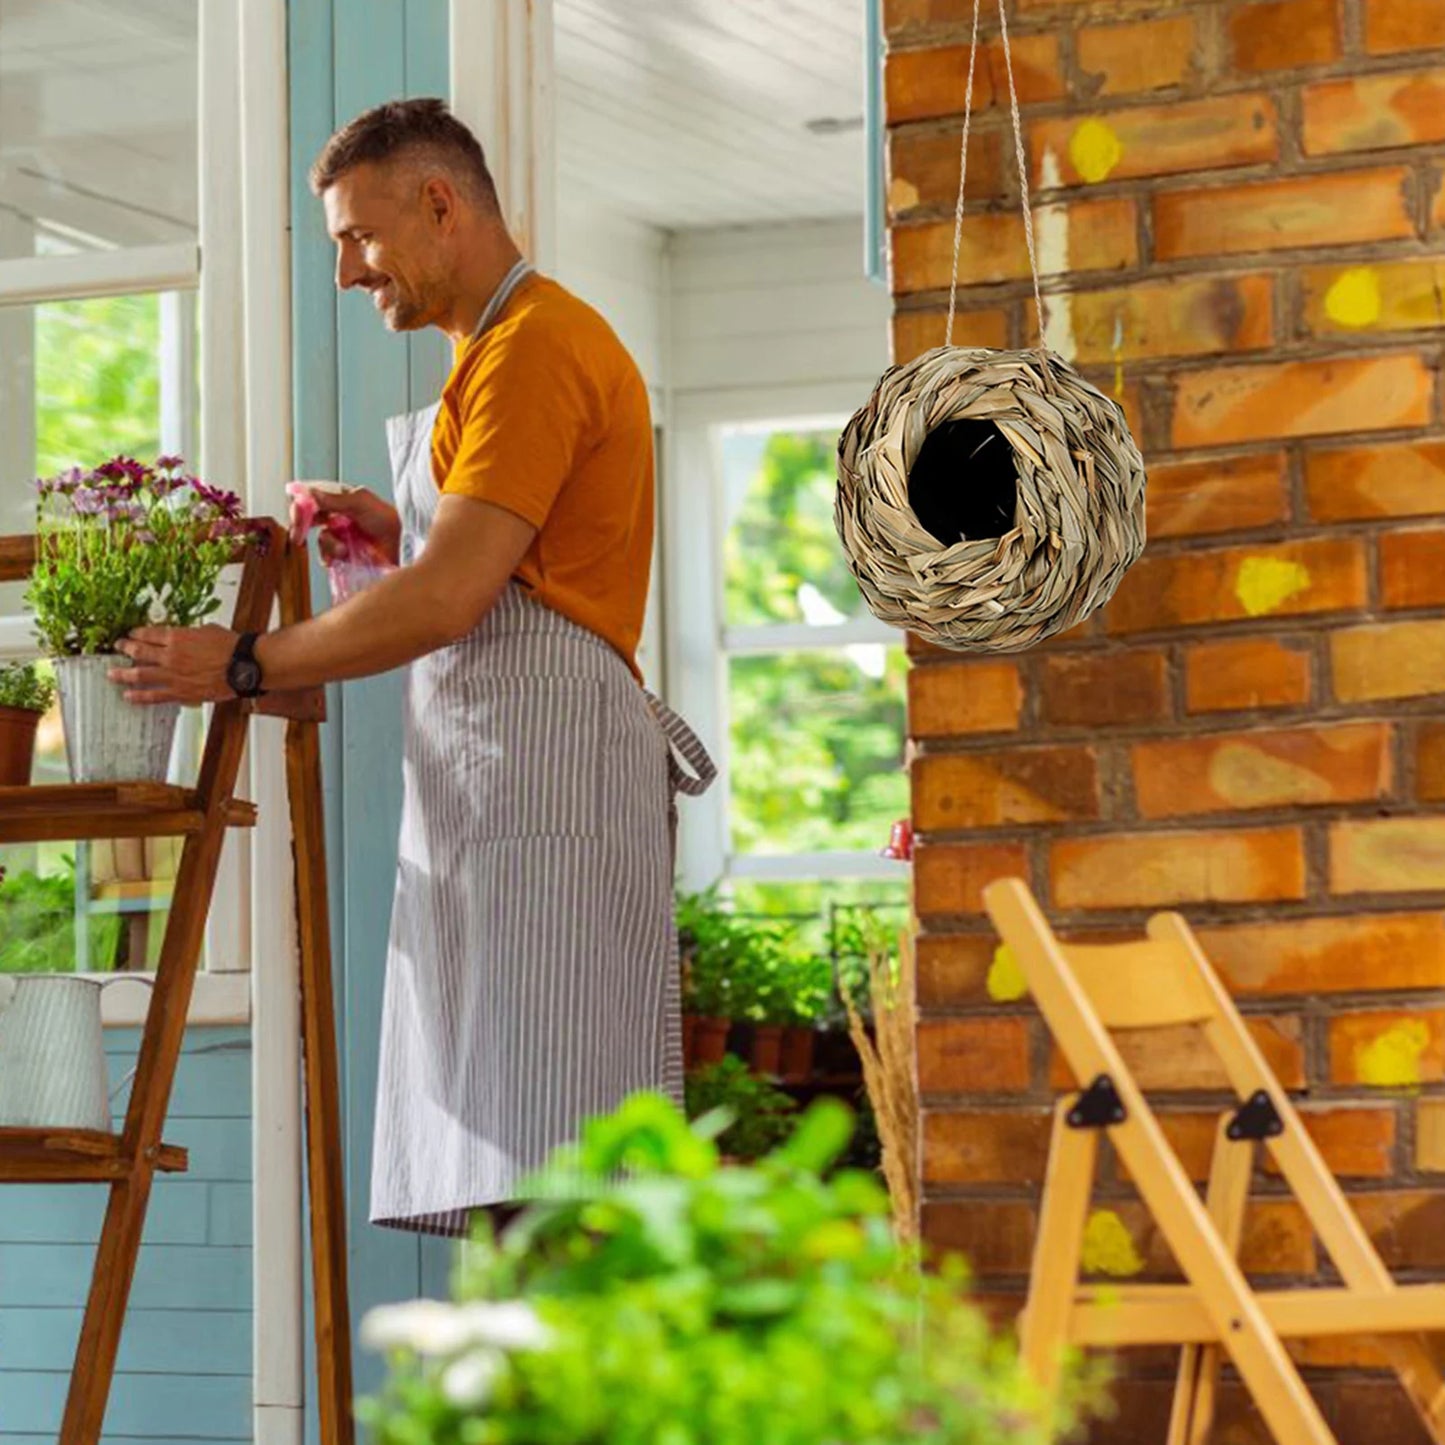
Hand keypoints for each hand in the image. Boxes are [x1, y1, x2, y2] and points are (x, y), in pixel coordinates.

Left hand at [111, 625, 239, 705]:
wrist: (244, 666)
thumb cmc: (232, 647)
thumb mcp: (207, 630)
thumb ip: (190, 634)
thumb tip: (185, 636)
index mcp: (176, 636)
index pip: (148, 633)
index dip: (137, 633)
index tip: (131, 634)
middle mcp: (170, 655)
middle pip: (138, 651)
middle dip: (125, 648)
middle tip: (118, 648)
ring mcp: (172, 675)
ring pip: (139, 675)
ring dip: (123, 674)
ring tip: (112, 674)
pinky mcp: (180, 692)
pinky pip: (154, 696)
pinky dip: (139, 696)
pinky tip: (129, 696)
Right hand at [289, 481, 400, 564]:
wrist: (403, 546)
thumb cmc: (387, 521)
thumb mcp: (361, 503)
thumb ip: (335, 499)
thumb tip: (310, 493)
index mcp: (340, 499)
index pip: (311, 497)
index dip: (300, 504)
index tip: (297, 513)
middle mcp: (336, 516)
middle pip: (308, 518)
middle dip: (302, 526)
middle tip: (299, 535)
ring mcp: (339, 535)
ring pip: (319, 539)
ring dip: (328, 545)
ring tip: (343, 549)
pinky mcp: (343, 553)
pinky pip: (327, 555)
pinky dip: (330, 557)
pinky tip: (341, 557)